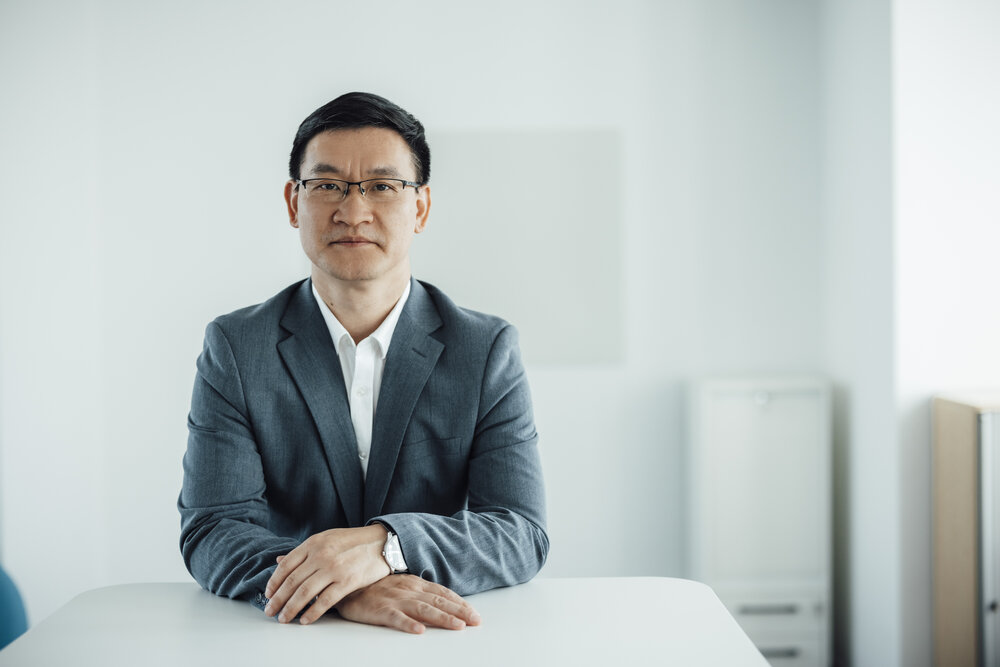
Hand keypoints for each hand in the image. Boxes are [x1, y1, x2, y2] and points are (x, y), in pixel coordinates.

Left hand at [264, 524, 389, 624]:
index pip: (285, 566)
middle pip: (292, 582)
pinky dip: (312, 612)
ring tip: (283, 619)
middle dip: (278, 599)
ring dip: (291, 608)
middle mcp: (321, 555)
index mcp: (313, 543)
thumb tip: (279, 561)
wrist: (383, 542)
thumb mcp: (326, 539)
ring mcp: (334, 568)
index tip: (268, 594)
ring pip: (304, 592)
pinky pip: (325, 600)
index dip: (274, 582)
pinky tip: (304, 620)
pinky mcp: (347, 581)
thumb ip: (304, 552)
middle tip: (270, 611)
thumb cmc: (353, 542)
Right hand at [335, 574, 480, 633]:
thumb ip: (421, 594)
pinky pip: (396, 618)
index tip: (475, 614)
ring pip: (423, 609)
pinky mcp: (380, 610)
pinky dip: (408, 624)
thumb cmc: (377, 588)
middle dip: (459, 612)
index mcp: (415, 584)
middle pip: (439, 601)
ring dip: (442, 618)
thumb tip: (443, 604)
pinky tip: (419, 630)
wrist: (348, 585)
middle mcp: (409, 590)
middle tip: (475, 621)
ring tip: (457, 627)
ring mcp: (395, 599)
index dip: (460, 604)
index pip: (443, 593)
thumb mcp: (403, 586)